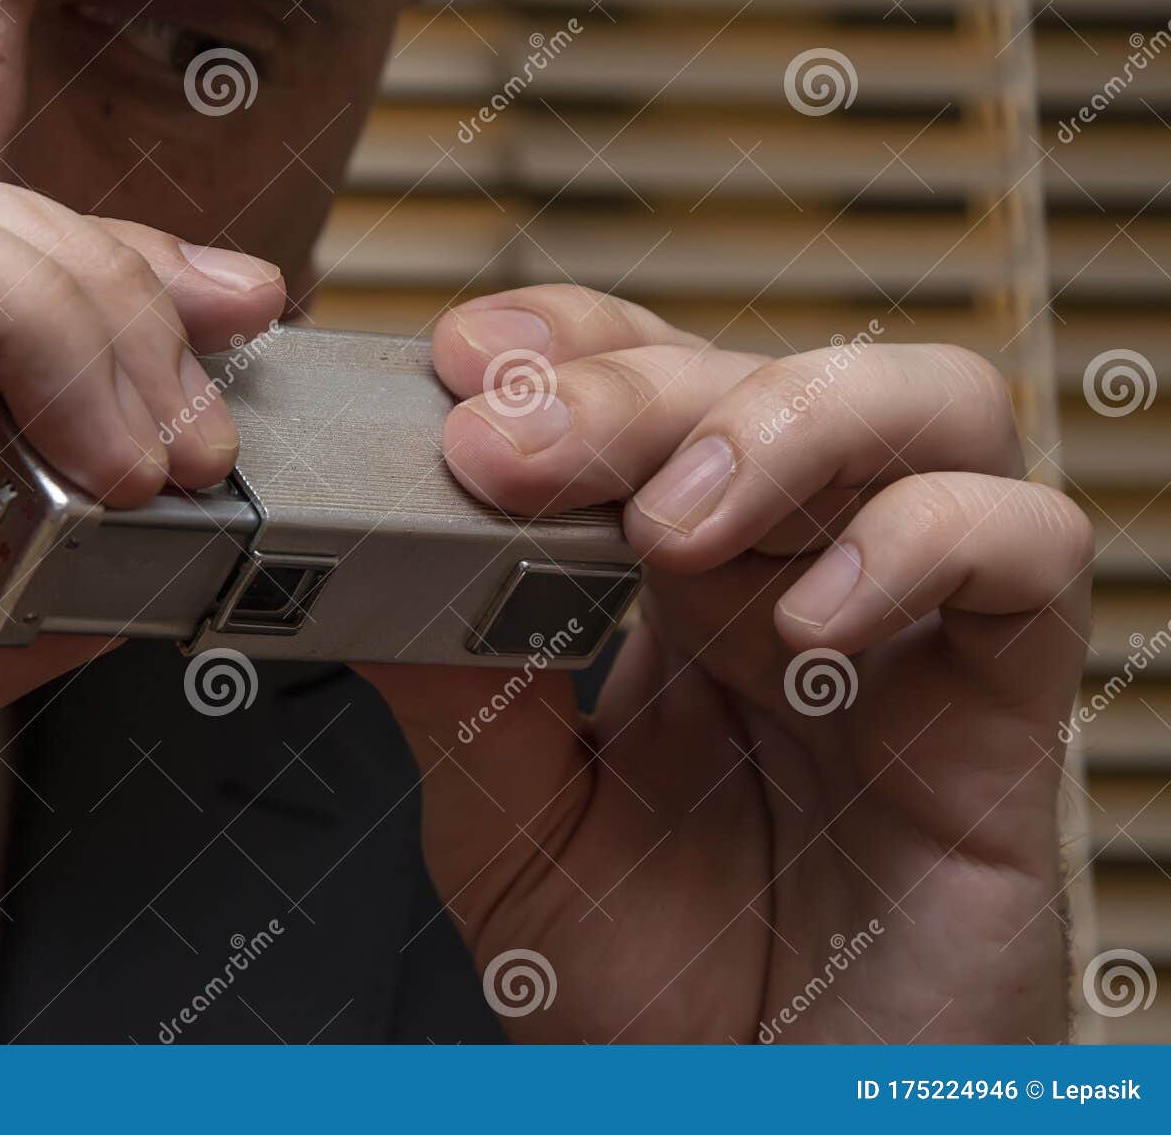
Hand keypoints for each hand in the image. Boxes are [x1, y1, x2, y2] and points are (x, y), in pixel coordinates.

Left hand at [360, 286, 1091, 1042]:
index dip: (567, 343)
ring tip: (671, 520)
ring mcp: (906, 620)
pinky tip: (807, 625)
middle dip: (627, 387)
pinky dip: (920, 546)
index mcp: (671, 583)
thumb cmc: (656, 984)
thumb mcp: (512, 832)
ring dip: (783, 425)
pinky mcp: (1004, 699)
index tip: (465, 365)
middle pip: (755, 375)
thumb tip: (377, 562)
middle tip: (512, 446)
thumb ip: (460, 695)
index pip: (644, 382)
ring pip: (922, 405)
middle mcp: (791, 571)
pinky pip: (1024, 551)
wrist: (762, 1113)